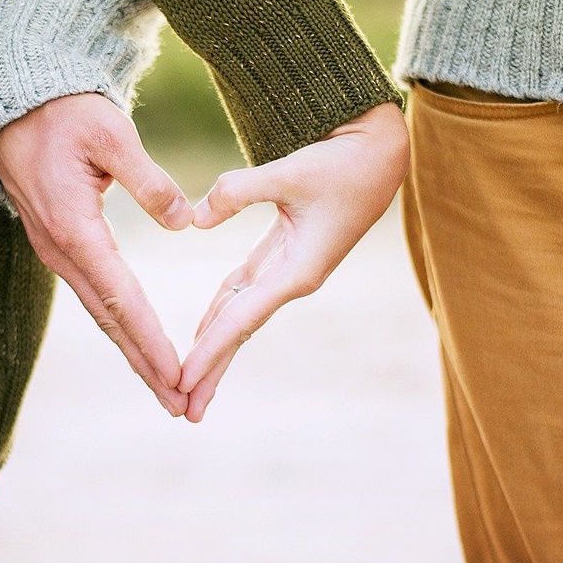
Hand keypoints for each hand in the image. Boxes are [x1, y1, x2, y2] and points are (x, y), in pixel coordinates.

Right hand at [0, 93, 193, 415]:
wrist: (16, 104)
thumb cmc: (64, 113)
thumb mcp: (110, 133)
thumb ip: (148, 179)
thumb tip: (184, 222)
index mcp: (74, 227)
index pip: (121, 297)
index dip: (151, 339)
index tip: (178, 374)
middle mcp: (61, 250)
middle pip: (110, 320)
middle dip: (145, 365)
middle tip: (179, 404)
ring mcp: (56, 251)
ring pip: (101, 313)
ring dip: (133, 352)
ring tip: (166, 387)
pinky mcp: (60, 245)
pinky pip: (94, 295)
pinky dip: (120, 325)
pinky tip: (138, 343)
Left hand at [180, 102, 409, 421]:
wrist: (380, 153)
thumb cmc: (343, 163)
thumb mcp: (290, 172)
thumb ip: (237, 192)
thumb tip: (194, 219)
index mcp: (298, 271)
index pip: (241, 321)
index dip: (209, 352)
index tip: (182, 382)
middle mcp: (292, 279)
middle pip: (239, 331)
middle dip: (211, 370)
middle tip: (182, 409)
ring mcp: (289, 269)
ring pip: (240, 315)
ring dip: (214, 347)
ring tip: (188, 381)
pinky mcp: (285, 253)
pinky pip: (245, 291)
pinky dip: (222, 311)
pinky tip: (204, 330)